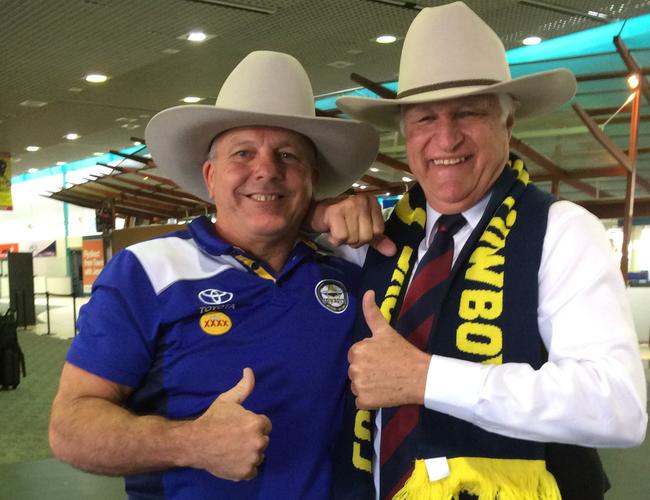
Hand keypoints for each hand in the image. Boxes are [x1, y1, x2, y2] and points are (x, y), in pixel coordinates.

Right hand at [190, 368, 271, 480]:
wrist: (194, 442)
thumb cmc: (212, 419)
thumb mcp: (228, 400)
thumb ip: (243, 387)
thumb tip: (249, 370)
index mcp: (256, 423)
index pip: (266, 425)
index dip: (253, 424)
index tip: (240, 426)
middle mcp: (258, 442)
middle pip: (263, 440)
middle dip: (252, 438)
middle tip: (235, 437)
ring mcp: (252, 459)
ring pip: (259, 455)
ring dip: (250, 453)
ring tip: (233, 448)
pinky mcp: (246, 472)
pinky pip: (253, 470)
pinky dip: (245, 467)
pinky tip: (233, 459)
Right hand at [305, 195, 395, 256]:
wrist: (317, 214)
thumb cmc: (342, 221)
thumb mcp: (363, 228)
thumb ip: (379, 240)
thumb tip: (392, 252)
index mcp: (372, 202)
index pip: (379, 231)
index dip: (367, 237)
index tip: (356, 229)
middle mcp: (362, 200)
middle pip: (367, 236)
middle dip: (355, 240)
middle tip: (345, 230)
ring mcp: (349, 205)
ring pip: (354, 238)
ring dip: (344, 240)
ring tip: (338, 229)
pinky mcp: (335, 212)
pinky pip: (341, 237)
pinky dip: (335, 240)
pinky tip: (331, 230)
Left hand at [348, 291, 430, 408]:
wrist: (421, 377)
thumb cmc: (403, 352)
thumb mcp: (386, 330)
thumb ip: (372, 312)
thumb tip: (368, 292)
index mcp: (357, 350)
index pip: (356, 355)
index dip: (370, 357)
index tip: (383, 358)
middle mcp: (354, 368)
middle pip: (355, 371)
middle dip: (367, 371)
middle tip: (385, 369)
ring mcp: (359, 386)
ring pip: (357, 386)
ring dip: (368, 386)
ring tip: (385, 381)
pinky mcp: (364, 402)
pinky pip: (360, 402)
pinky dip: (369, 400)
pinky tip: (383, 393)